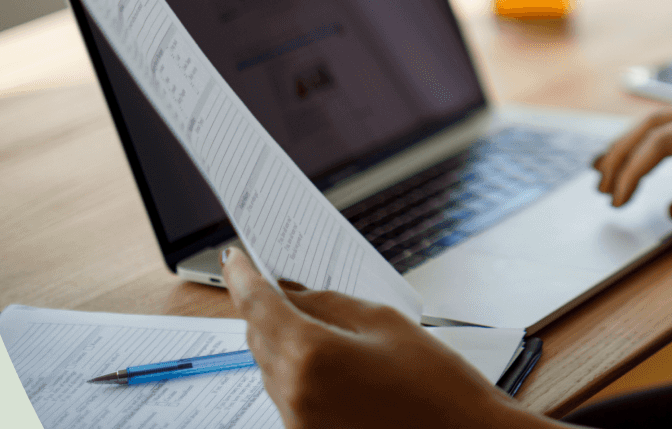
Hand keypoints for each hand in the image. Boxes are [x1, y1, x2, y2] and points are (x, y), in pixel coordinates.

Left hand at [223, 249, 551, 428]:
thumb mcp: (384, 323)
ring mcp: (298, 423)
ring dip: (281, 342)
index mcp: (310, 355)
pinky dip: (296, 372)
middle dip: (266, 309)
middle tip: (279, 284)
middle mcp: (293, 395)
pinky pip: (287, 395)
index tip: (235, 259)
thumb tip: (289, 293)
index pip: (257, 305)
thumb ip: (327, 303)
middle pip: (258, 338)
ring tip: (317, 325)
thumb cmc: (436, 386)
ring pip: (270, 368)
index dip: (242, 277)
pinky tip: (327, 362)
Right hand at [594, 106, 671, 225]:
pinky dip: (648, 143)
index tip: (617, 200)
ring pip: (661, 123)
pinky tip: (637, 158)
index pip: (663, 141)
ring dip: (630, 146)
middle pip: (653, 124)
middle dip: (622, 155)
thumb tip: (671, 210)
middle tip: (602, 190)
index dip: (634, 169)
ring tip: (602, 173)